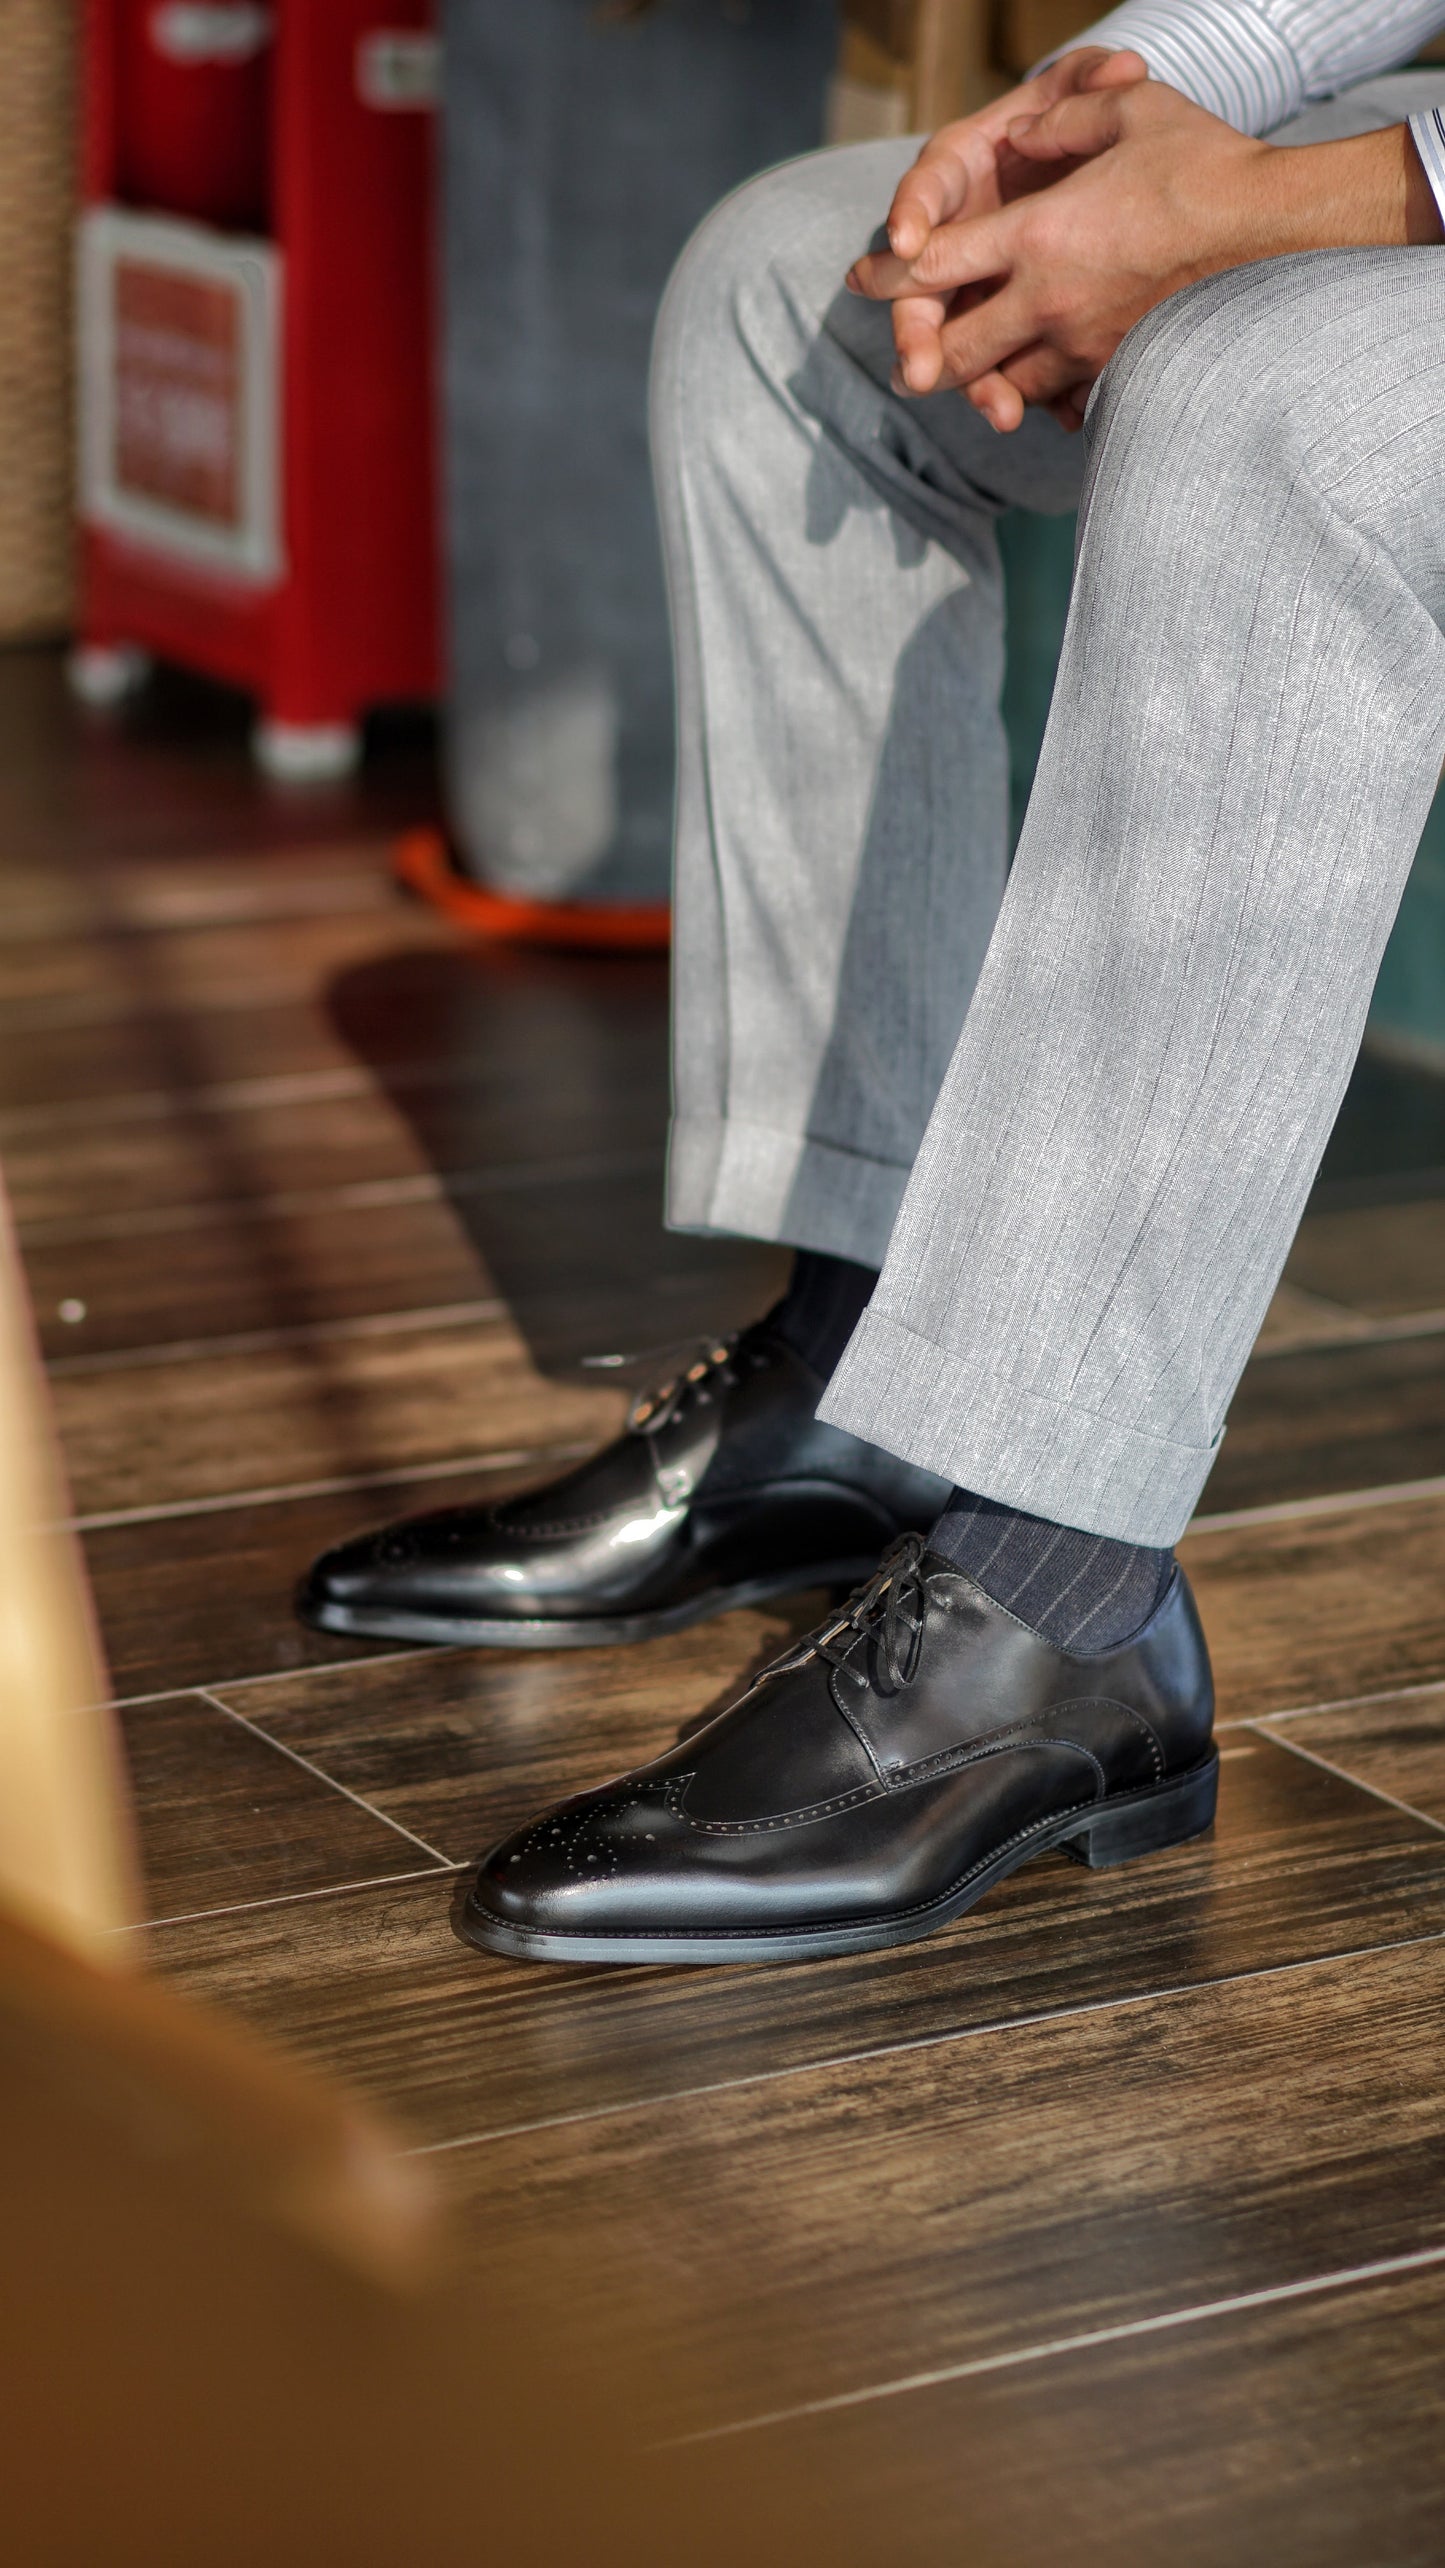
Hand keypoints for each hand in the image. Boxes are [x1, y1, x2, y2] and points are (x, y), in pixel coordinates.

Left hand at [850, 82, 1444, 433]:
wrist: (1275, 232)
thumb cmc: (1204, 163)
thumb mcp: (1127, 110)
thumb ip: (1063, 117)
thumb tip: (1026, 129)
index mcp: (1037, 236)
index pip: (935, 266)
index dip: (890, 277)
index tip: (864, 281)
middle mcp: (1048, 303)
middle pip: (956, 353)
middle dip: (927, 356)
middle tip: (912, 360)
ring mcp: (1084, 347)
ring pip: (1005, 387)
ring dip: (986, 385)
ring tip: (977, 381)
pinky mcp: (1118, 373)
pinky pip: (1063, 402)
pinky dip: (1047, 400)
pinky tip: (1045, 394)